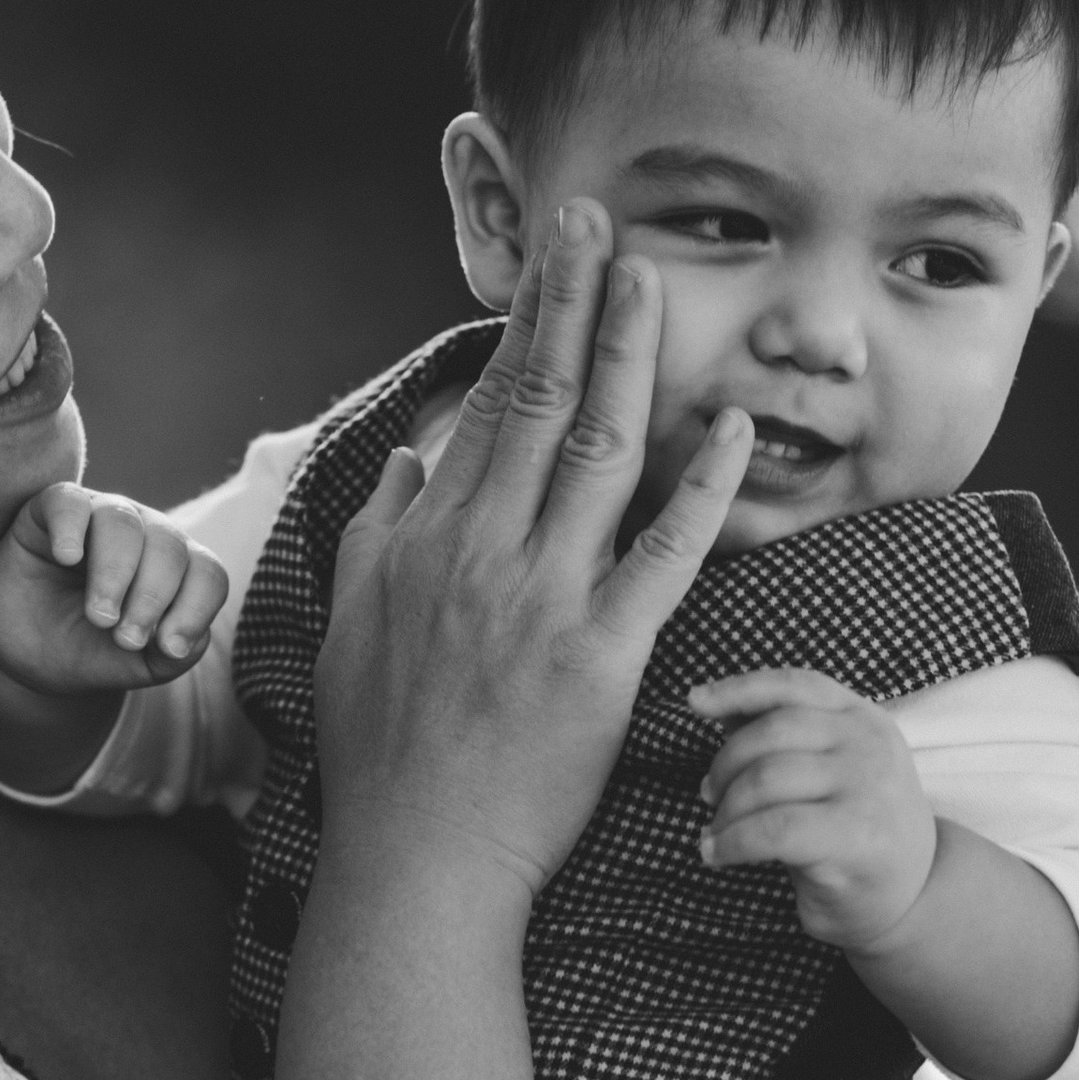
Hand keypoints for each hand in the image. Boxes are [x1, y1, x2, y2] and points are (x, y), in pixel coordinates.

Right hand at [0, 486, 228, 699]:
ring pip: (123, 522)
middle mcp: (144, 534)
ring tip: (99, 616)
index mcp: (175, 570)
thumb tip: (183, 644)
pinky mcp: (51, 510)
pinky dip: (71, 529)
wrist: (22, 649)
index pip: (206, 574)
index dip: (195, 610)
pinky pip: (69, 502)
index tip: (167, 649)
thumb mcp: (130, 665)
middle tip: (125, 638)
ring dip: (115, 572)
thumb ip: (167, 657)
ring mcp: (99, 515)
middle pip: (169, 547)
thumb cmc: (84, 649)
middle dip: (153, 596)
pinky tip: (66, 559)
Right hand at [311, 211, 752, 907]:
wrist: (417, 860)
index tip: (553, 256)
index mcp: (425, 541)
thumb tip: (406, 461)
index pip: (486, 406)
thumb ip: (372, 535)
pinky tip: (732, 429)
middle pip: (536, 401)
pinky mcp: (601, 658)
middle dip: (570, 301)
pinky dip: (700, 489)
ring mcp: (543, 601)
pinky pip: (662, 557)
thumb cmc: (382, 757)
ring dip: (627, 356)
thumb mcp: (346, 631)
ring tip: (650, 278)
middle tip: (598, 219)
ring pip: (593, 452)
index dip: (526, 322)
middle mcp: (481, 553)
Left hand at [690, 669, 937, 952]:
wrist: (913, 894)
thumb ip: (782, 737)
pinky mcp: (854, 834)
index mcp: (863, 717)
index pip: (795, 686)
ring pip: (766, 779)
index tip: (696, 701)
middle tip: (710, 796)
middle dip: (725, 765)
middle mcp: (869, 743)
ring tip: (715, 833)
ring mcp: (867, 786)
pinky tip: (717, 855)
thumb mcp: (829, 771)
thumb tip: (716, 705)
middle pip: (771, 733)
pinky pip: (771, 829)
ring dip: (726, 809)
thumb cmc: (855, 830)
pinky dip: (731, 842)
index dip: (740, 689)